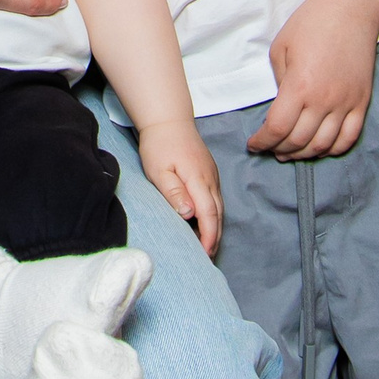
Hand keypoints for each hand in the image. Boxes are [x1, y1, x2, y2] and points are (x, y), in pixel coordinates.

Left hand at [135, 119, 222, 253]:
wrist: (169, 120)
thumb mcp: (159, 170)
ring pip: (219, 207)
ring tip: (207, 246)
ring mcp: (212, 176)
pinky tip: (205, 223)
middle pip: (218, 214)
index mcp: (198, 179)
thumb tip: (189, 214)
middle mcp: (210, 179)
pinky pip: (215, 199)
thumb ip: (174, 192)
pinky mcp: (209, 173)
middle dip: (215, 237)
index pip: (209, 214)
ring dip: (215, 227)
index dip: (209, 236)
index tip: (206, 253)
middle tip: (208, 257)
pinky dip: (213, 215)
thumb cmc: (160, 146)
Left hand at [248, 0, 378, 156]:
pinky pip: (349, 137)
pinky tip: (321, 147)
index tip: (254, 144)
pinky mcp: (362, 101)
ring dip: (304, 154)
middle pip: (298, 141)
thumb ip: (278, 82)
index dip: (262, 142)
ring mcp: (345, 103)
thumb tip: (280, 106)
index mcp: (298, 86)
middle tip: (270, 149)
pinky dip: (334, 149)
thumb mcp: (280, 49)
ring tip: (291, 152)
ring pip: (324, 145)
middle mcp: (323, 100)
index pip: (277, 129)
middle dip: (279, 150)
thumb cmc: (311, 23)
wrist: (351, 8)